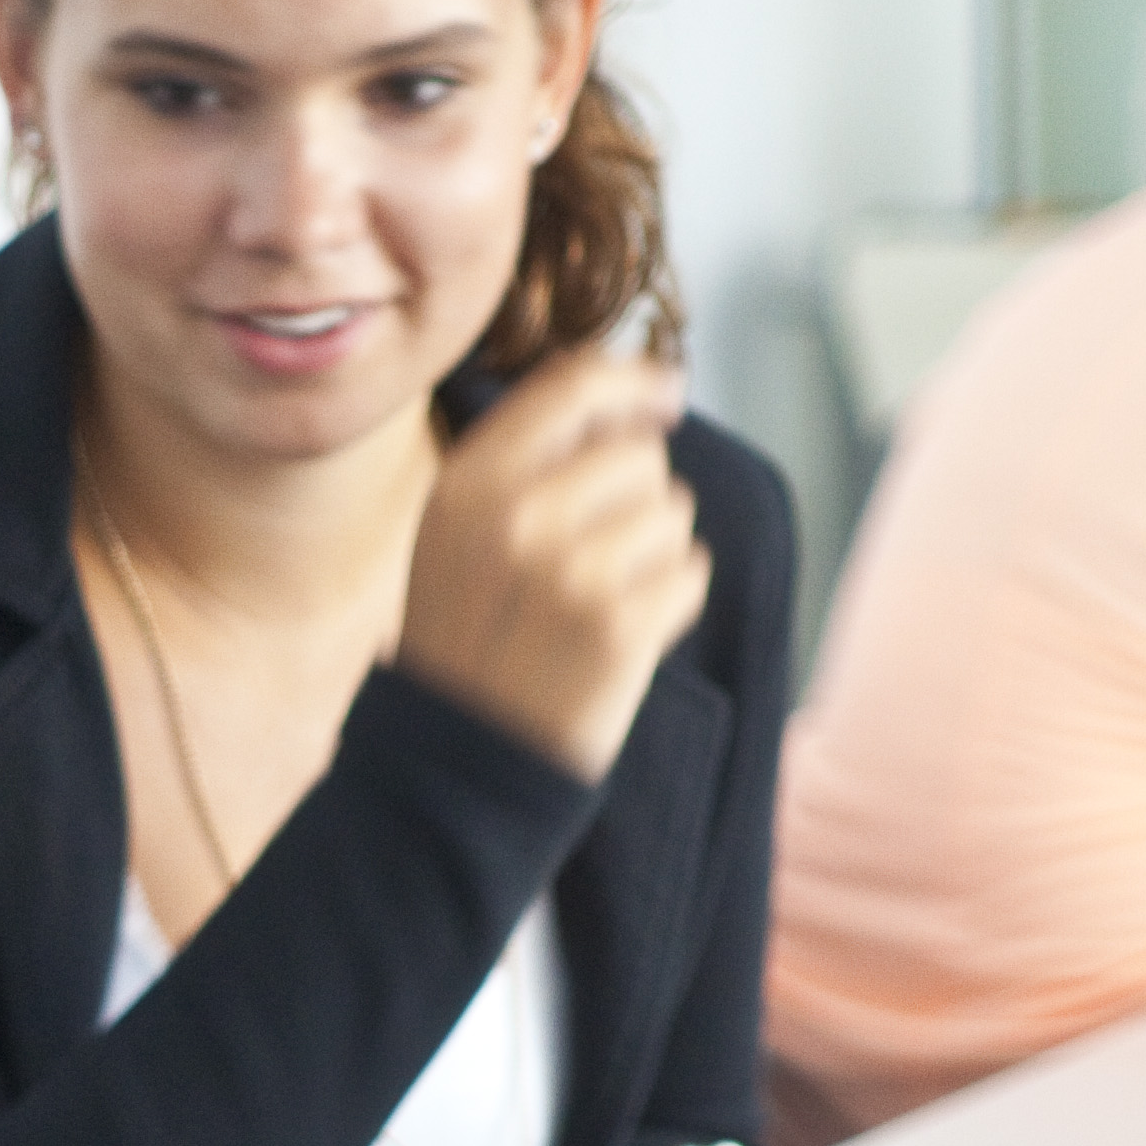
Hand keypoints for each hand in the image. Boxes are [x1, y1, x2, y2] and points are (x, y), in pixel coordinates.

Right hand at [391, 344, 708, 783]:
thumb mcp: (457, 533)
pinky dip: (671, 603)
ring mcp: (567, 572)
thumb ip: (526, 459)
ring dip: (654, 554)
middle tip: (591, 561)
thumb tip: (636, 395)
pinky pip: (691, 573)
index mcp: (468, 483)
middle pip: (639, 454)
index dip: (635, 383)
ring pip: (672, 513)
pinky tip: (620, 637)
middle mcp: (514, 516)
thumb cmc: (467, 640)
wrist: (454, 763)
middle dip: (635, 498)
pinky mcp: (618, 627)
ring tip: (596, 604)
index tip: (667, 394)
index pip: (575, 386)